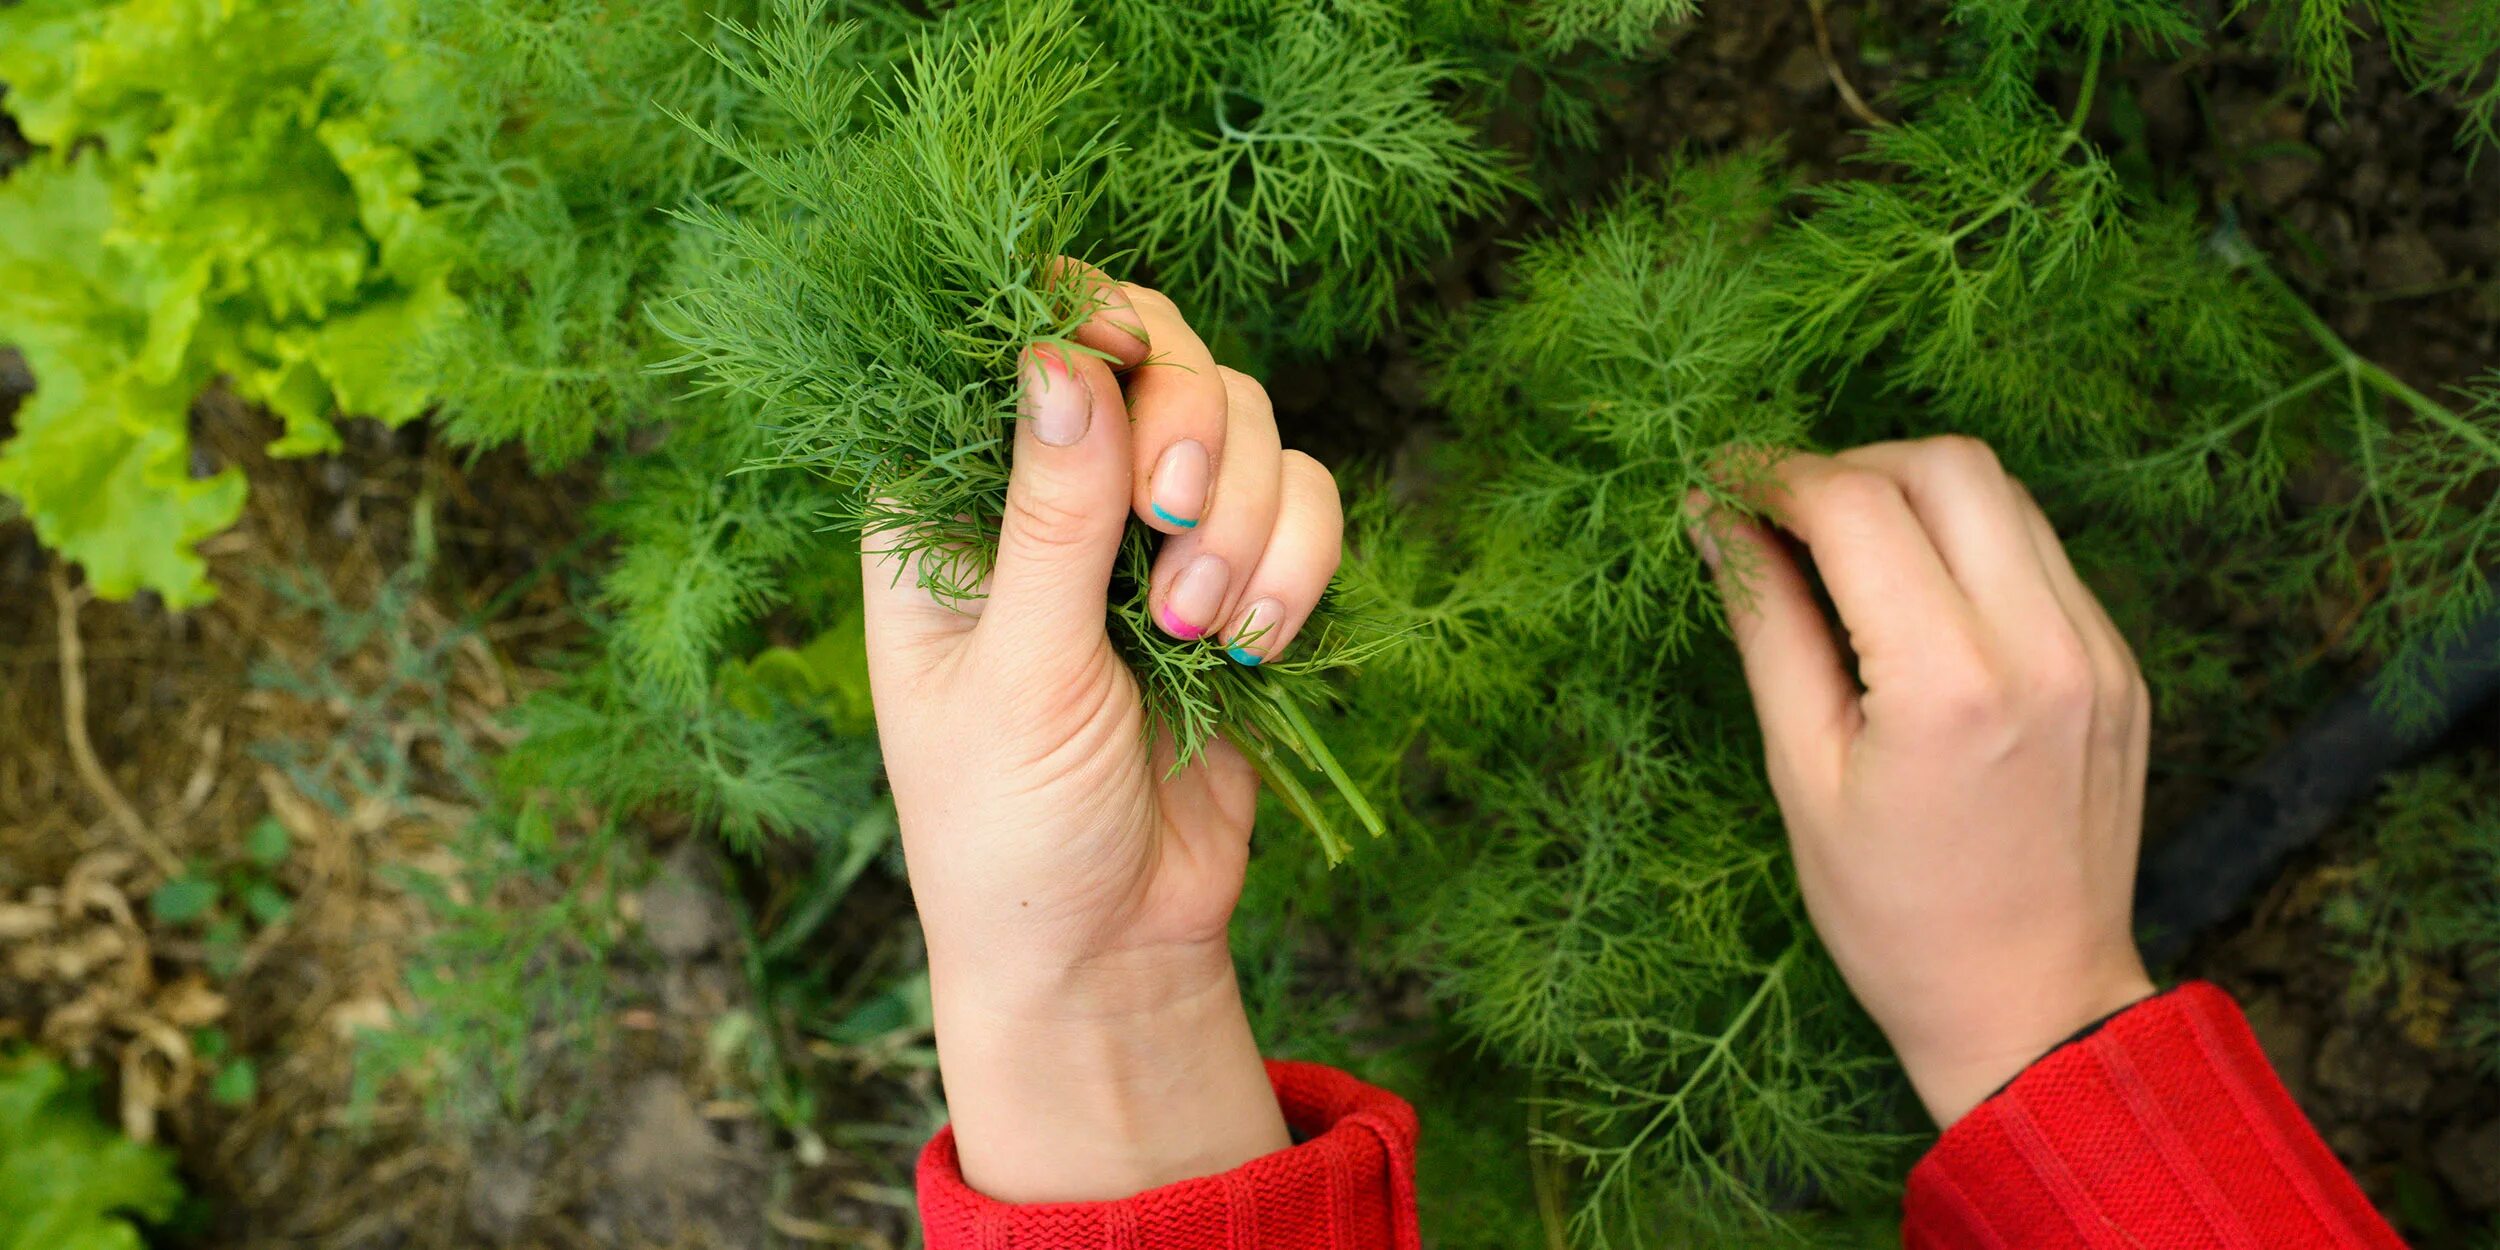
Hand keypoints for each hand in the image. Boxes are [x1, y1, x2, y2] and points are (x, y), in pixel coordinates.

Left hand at [864, 266, 1343, 1200]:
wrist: (1109, 948)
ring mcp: (1149, 530)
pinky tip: (1255, 648)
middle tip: (1169, 523)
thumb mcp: (1019, 673)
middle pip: (1150, 350)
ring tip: (1200, 634)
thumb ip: (1050, 517)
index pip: (1009, 339)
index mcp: (946, 502)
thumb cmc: (1010, 826)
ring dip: (1243, 517)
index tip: (1120, 355)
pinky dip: (1297, 560)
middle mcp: (1051, 491)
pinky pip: (1302, 501)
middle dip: (1183, 429)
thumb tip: (1058, 358)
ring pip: (1242, 417)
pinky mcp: (1237, 576)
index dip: (1075, 317)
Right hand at [1697, 436, 2155, 1126]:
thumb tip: (1712, 521)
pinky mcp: (2119, 666)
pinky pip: (2040, 555)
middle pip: (1946, 466)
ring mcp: (2096, 653)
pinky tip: (1915, 599)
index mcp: (1950, 685)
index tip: (1719, 487)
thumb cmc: (1894, 915)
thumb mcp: (1803, 773)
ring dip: (1912, 495)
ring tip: (1843, 550)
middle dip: (1849, 466)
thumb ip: (1766, 627)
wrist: (2034, 1005)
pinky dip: (1967, 544)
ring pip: (2003, 496)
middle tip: (1782, 516)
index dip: (1773, 478)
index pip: (1856, 506)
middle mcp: (2041, 648)